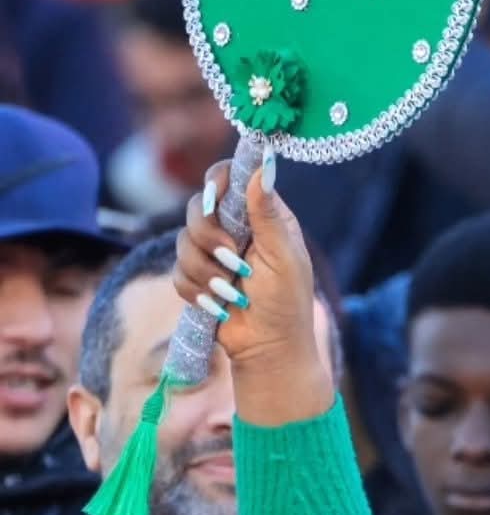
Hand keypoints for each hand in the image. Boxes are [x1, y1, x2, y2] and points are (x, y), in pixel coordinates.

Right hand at [174, 155, 329, 424]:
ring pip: (182, 242)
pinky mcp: (197, 278)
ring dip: (206, 271)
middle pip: (196, 207)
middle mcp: (234, 229)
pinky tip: (219, 305)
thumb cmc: (286, 303)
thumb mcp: (284, 256)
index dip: (215, 182)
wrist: (269, 349)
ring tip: (232, 292)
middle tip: (233, 259)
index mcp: (261, 215)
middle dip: (209, 236)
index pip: (228, 177)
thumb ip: (269, 214)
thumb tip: (266, 165)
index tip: (215, 199)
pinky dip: (197, 291)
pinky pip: (177, 272)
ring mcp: (213, 253)